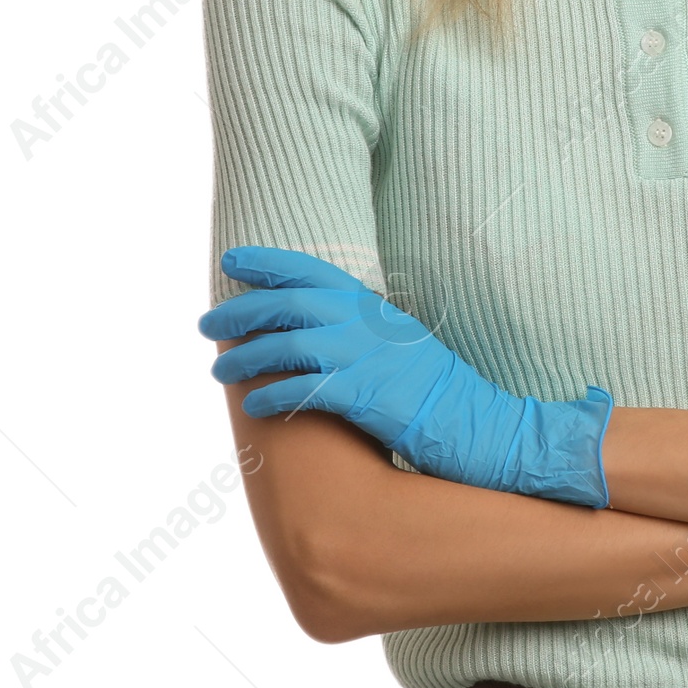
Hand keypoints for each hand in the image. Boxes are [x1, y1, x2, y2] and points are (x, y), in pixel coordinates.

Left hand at [199, 246, 613, 506]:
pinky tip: (252, 404)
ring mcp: (368, 358)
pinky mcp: (366, 397)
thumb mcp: (404, 343)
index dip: (270, 263)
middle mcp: (369, 325)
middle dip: (242, 308)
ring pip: (288, 344)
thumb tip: (320, 325)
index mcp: (377, 308)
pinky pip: (304, 389)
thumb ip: (366, 328)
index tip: (232, 261)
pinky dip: (272, 394)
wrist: (480, 426)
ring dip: (245, 355)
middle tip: (207, 322)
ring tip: (217, 369)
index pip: (314, 272)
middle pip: (291, 303)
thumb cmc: (439, 392)